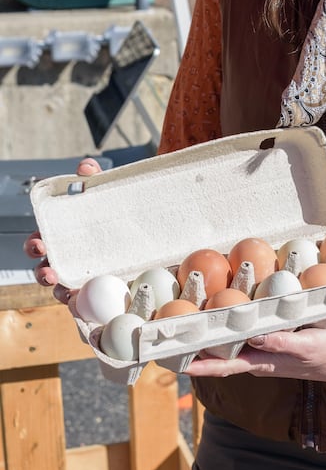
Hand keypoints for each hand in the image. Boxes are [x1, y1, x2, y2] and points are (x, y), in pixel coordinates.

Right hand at [23, 157, 103, 303]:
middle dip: (42, 272)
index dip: (35, 244)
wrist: (147, 216)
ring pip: (63, 288)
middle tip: (49, 271)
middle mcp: (69, 256)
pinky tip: (85, 302)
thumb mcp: (106, 188)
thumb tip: (85, 167)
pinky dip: (82, 302)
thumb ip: (94, 176)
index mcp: (63, 234)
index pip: (41, 240)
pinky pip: (89, 298)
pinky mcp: (104, 284)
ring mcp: (85, 272)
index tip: (39, 243)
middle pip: (46, 268)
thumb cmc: (117, 205)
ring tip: (65, 291)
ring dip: (59, 291)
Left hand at [185, 327, 325, 383]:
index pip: (224, 367)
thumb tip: (252, 338)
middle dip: (198, 355)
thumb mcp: (305, 344)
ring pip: (232, 350)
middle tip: (174, 345)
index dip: (200, 366)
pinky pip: (247, 342)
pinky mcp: (274, 346)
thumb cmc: (325, 353)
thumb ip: (279, 342)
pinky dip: (233, 335)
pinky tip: (228, 325)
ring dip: (212, 344)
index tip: (177, 363)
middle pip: (221, 359)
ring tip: (192, 333)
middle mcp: (259, 360)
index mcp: (263, 363)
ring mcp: (266, 354)